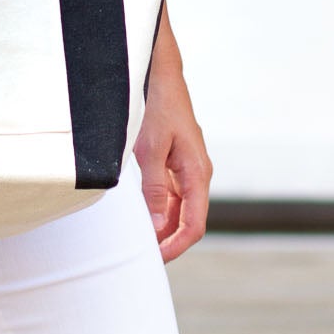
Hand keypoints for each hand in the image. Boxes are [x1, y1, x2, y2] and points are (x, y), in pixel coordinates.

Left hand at [134, 4, 210, 262]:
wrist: (158, 73)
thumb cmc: (156, 106)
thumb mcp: (151, 149)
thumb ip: (155, 189)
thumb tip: (158, 228)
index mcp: (197, 173)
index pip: (193, 225)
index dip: (174, 247)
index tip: (153, 260)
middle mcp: (196, 174)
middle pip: (186, 221)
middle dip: (166, 242)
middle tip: (140, 257)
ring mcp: (185, 168)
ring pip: (176, 209)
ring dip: (160, 226)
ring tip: (135, 240)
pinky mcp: (174, 161)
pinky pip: (168, 194)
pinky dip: (155, 207)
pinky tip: (137, 213)